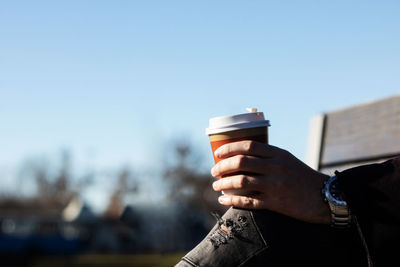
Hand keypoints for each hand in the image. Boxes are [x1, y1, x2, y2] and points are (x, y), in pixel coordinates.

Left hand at [211, 141, 330, 223]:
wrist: (325, 196)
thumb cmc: (302, 177)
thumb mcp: (288, 159)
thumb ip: (268, 156)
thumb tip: (241, 156)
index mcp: (278, 154)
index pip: (248, 146)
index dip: (229, 148)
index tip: (218, 153)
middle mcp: (276, 167)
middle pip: (241, 162)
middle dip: (222, 166)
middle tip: (213, 171)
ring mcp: (276, 185)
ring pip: (241, 181)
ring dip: (223, 184)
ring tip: (216, 186)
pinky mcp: (276, 203)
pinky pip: (248, 201)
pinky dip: (233, 200)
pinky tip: (224, 199)